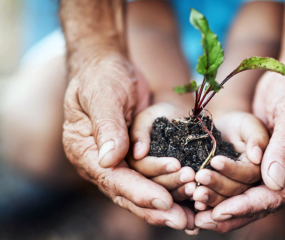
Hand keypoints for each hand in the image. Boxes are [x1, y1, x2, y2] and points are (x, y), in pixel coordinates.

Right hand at [63, 52, 188, 229]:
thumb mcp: (103, 95)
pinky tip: (190, 201)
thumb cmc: (102, 76)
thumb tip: (109, 160)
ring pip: (143, 190)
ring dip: (168, 202)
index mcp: (85, 151)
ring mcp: (118, 162)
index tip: (164, 202)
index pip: (112, 178)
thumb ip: (107, 126)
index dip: (139, 192)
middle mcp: (100, 163)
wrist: (108, 67)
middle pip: (128, 193)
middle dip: (157, 208)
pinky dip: (170, 190)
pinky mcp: (134, 157)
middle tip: (185, 221)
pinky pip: (152, 178)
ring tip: (194, 215)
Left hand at [194, 61, 284, 232]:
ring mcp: (275, 166)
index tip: (221, 212)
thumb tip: (273, 182)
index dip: (248, 205)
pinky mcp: (260, 158)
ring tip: (195, 214)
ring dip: (222, 203)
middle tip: (200, 221)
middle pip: (260, 202)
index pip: (276, 195)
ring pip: (248, 194)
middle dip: (230, 212)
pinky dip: (222, 187)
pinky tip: (201, 195)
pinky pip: (241, 178)